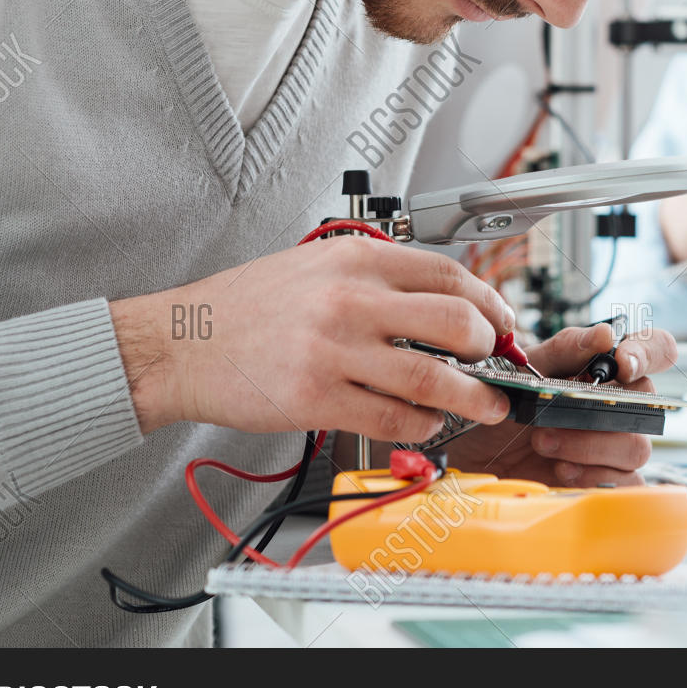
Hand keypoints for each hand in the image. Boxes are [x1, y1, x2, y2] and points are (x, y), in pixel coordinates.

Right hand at [111, 237, 516, 441]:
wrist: (182, 342)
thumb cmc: (248, 306)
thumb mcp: (319, 266)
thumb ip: (379, 279)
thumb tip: (445, 302)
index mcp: (357, 260)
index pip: (451, 274)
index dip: (491, 303)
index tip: (504, 324)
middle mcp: (351, 300)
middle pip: (457, 323)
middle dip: (491, 349)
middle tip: (495, 364)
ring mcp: (334, 350)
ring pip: (433, 378)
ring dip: (473, 398)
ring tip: (487, 405)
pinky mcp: (316, 397)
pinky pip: (392, 418)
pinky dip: (421, 426)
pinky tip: (424, 425)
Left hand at [442, 323, 678, 486]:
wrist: (471, 459)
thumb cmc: (501, 409)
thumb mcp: (524, 371)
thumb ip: (565, 350)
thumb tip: (605, 334)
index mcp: (606, 369)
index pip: (657, 350)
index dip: (649, 353)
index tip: (622, 365)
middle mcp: (620, 405)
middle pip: (650, 406)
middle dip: (600, 414)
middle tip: (552, 419)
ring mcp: (617, 446)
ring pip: (637, 448)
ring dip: (588, 446)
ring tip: (543, 444)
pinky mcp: (608, 482)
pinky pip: (627, 483)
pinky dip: (591, 475)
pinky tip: (560, 469)